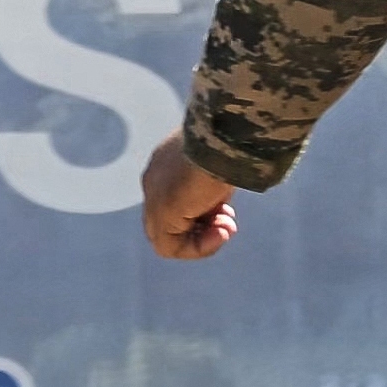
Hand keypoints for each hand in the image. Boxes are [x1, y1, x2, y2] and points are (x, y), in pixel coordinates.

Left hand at [141, 133, 238, 259]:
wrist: (225, 138)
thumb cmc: (232, 145)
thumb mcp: (224, 162)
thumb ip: (214, 181)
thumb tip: (222, 201)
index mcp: (168, 161)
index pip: (177, 199)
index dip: (205, 212)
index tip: (228, 210)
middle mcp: (155, 178)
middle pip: (171, 219)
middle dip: (204, 228)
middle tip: (228, 225)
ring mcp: (154, 195)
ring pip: (167, 236)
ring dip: (203, 241)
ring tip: (227, 229)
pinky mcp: (160, 211)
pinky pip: (168, 247)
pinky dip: (198, 248)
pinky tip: (221, 234)